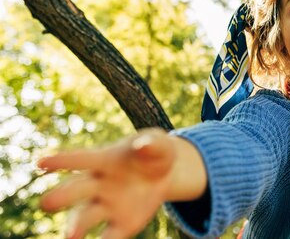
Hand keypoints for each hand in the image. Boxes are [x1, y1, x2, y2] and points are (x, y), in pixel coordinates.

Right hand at [38, 128, 175, 238]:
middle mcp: (99, 184)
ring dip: (76, 227)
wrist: (165, 174)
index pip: (80, 159)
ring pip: (85, 217)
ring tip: (70, 237)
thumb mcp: (158, 144)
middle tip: (46, 203)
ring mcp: (108, 206)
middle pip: (77, 190)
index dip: (61, 160)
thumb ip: (151, 144)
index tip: (41, 163)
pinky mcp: (122, 225)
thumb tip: (143, 145)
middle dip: (62, 196)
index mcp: (105, 160)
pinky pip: (109, 237)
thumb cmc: (154, 153)